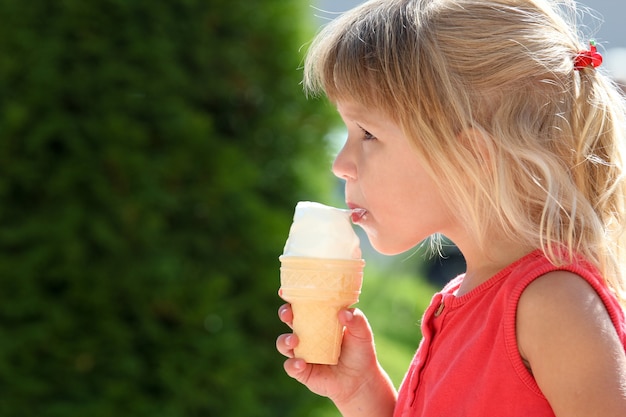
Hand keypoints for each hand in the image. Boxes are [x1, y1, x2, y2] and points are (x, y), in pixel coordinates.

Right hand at [276, 304, 396, 415]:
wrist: (361, 380)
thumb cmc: (360, 352)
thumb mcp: (362, 333)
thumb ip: (356, 320)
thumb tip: (343, 312)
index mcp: (319, 320)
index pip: (302, 304)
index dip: (292, 297)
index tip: (284, 291)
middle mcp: (307, 334)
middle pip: (288, 319)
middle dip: (284, 313)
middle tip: (288, 314)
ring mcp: (302, 352)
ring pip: (283, 343)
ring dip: (285, 340)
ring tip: (295, 340)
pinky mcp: (302, 371)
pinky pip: (290, 366)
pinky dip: (293, 364)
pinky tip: (302, 363)